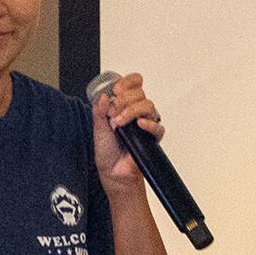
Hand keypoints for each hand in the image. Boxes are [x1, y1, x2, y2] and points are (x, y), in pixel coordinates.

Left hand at [87, 72, 160, 194]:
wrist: (113, 172)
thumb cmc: (107, 151)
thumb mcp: (98, 128)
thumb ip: (100, 111)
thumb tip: (104, 96)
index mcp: (123, 106)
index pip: (133, 84)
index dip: (127, 82)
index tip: (117, 89)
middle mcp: (136, 112)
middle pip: (140, 93)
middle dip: (126, 98)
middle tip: (115, 110)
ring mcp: (145, 123)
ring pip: (149, 105)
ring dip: (133, 111)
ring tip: (120, 123)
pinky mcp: (152, 137)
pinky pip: (157, 126)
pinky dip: (149, 123)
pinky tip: (139, 125)